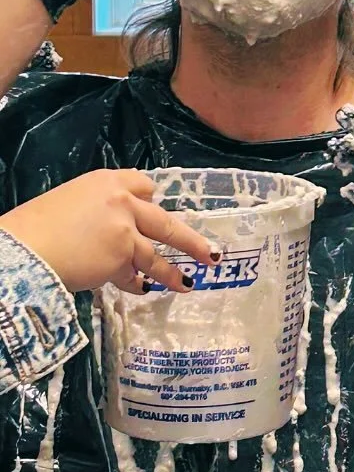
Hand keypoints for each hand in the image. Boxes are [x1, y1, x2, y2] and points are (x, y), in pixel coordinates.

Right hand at [0, 169, 219, 294]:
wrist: (25, 248)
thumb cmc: (35, 226)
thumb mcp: (68, 202)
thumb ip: (97, 209)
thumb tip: (109, 228)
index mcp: (106, 181)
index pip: (143, 184)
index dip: (150, 200)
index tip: (156, 208)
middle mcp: (122, 201)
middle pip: (165, 222)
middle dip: (191, 241)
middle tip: (210, 253)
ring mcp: (126, 231)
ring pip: (157, 255)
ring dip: (172, 272)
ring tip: (187, 283)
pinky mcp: (122, 259)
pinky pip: (135, 275)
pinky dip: (137, 284)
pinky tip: (142, 290)